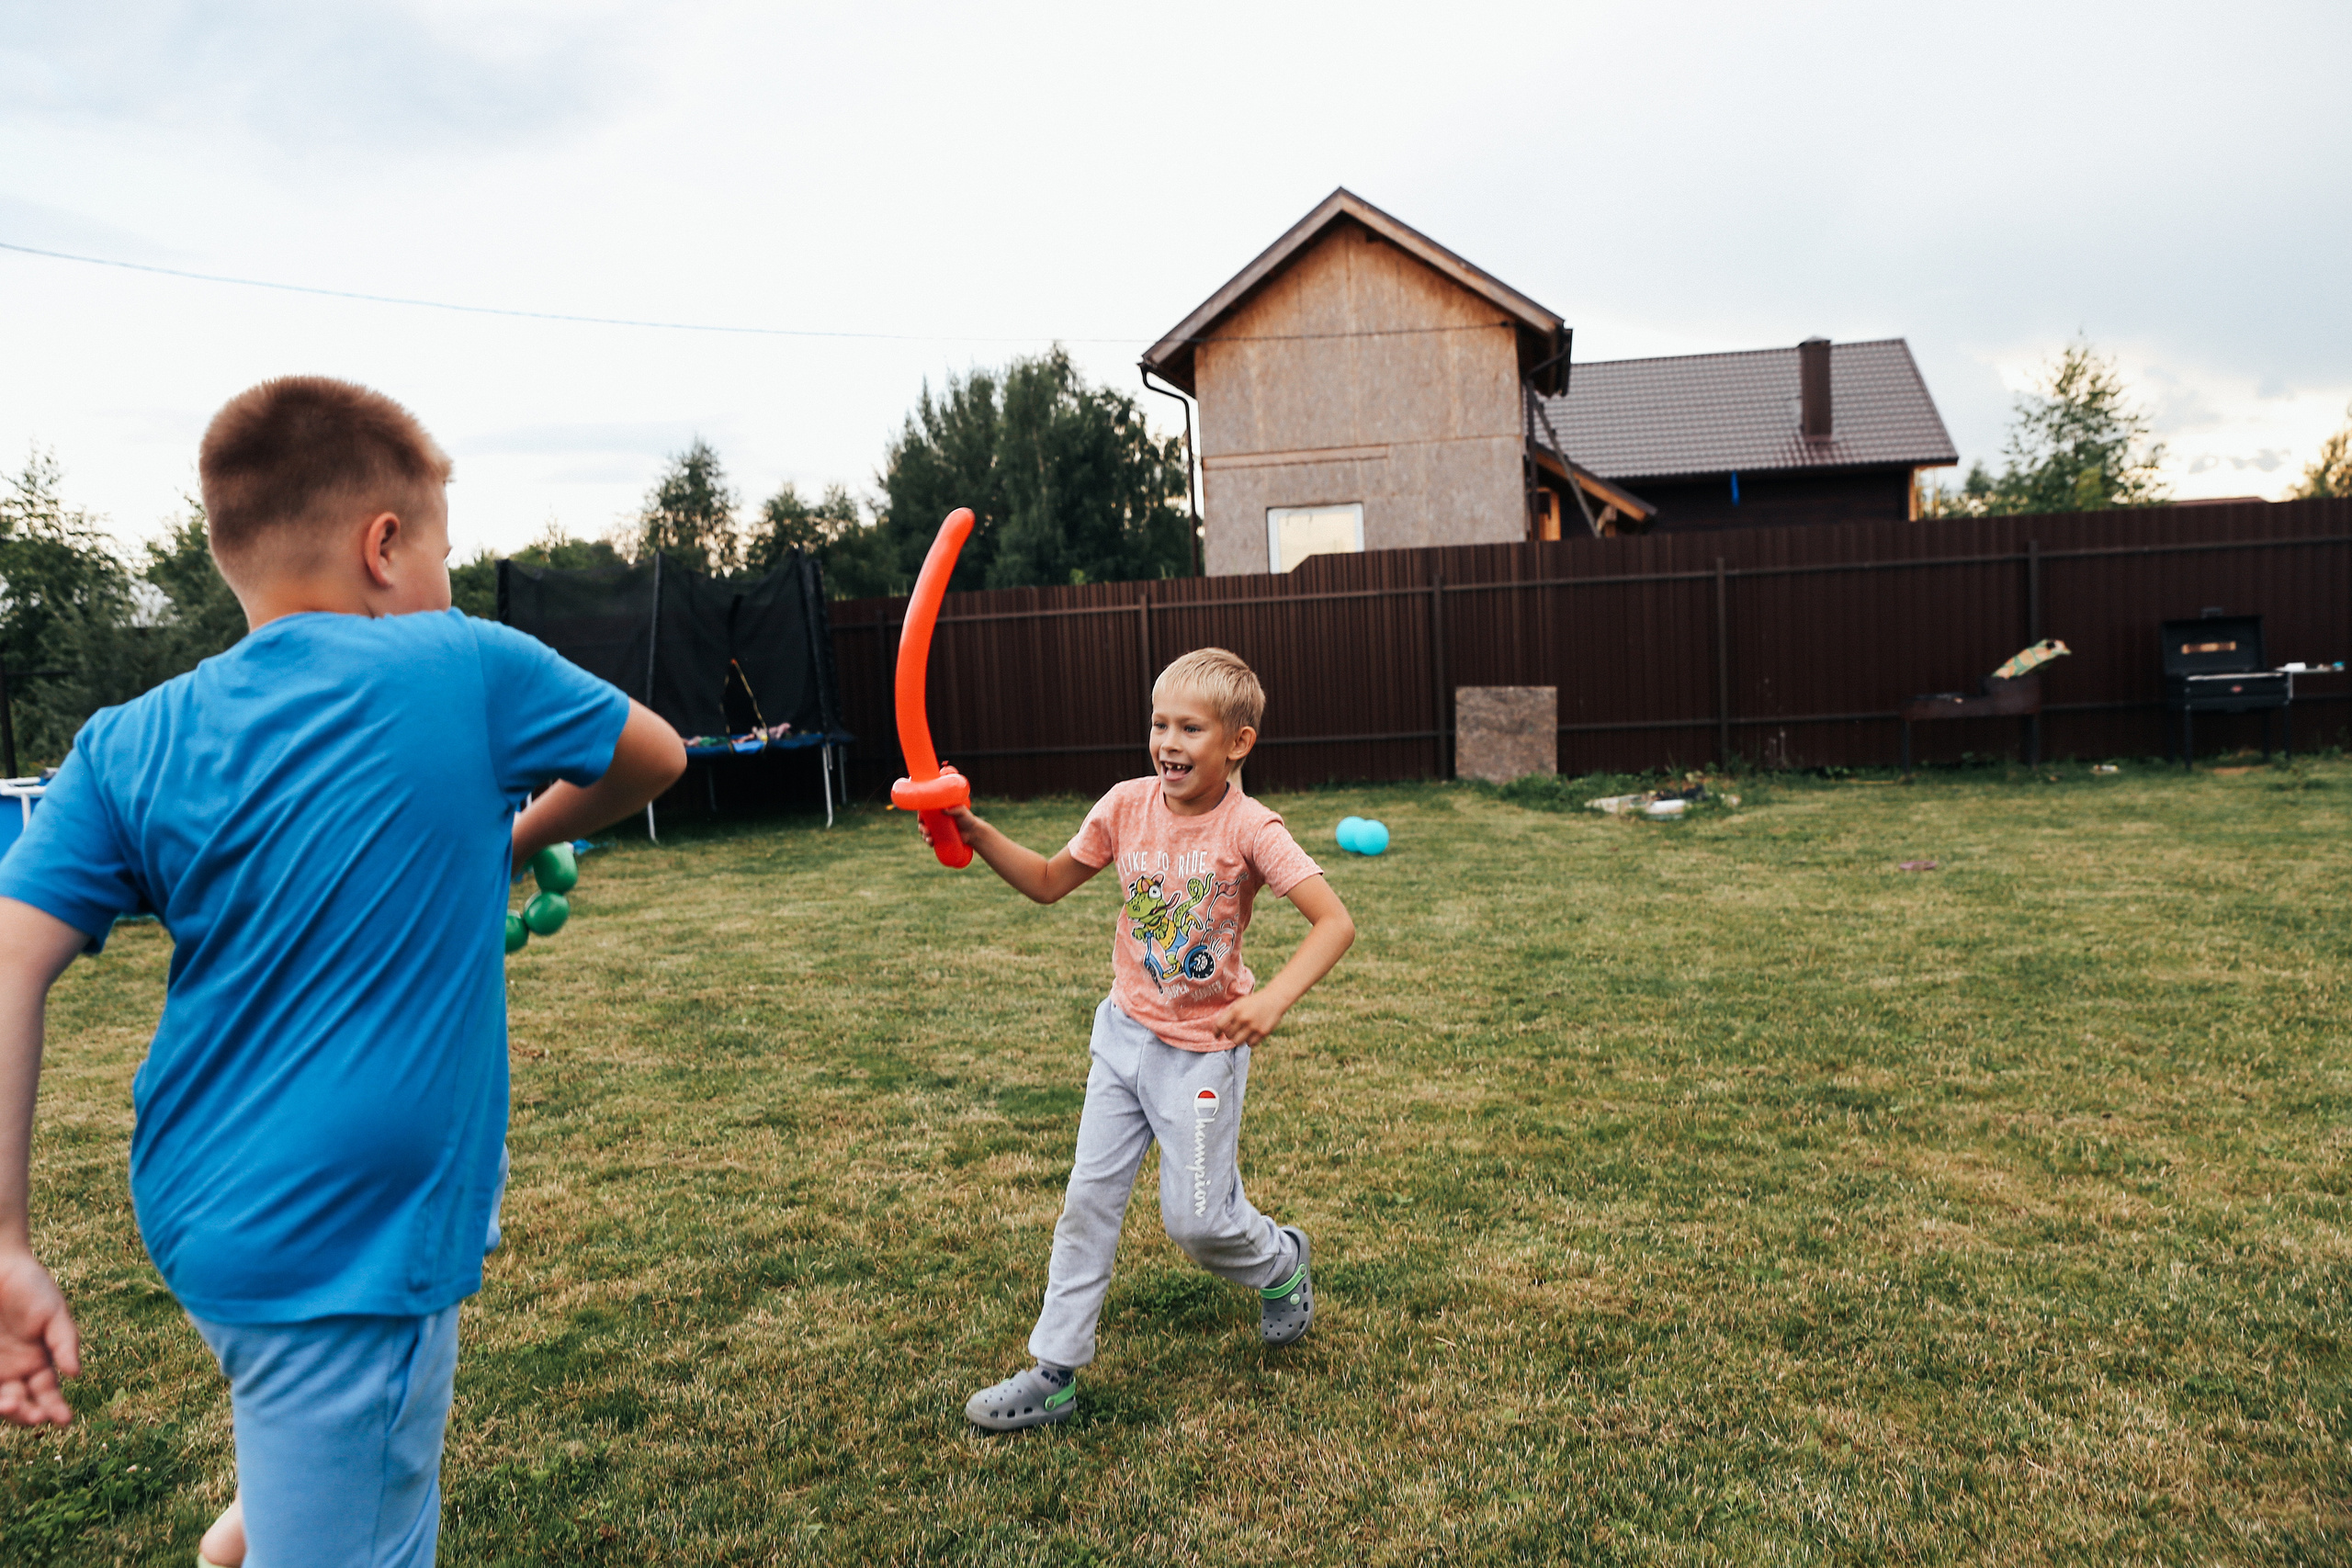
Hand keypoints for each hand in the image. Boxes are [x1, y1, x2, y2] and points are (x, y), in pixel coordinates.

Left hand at [0, 1250, 78, 1426]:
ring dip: (9, 1411)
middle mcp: (14, 1371)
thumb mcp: (54, 1312)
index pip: (47, 1394)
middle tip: (33, 1414)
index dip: (56, 1409)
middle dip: (28, 1415)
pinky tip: (1, 1400)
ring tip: (13, 1406)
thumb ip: (65, 1342)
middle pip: (22, 1405)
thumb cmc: (30, 1286)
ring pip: (0, 1401)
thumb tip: (76, 1374)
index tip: (64, 1419)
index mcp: (38, 1362)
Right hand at [920, 805, 984, 850]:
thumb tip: (944, 810)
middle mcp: (936, 821)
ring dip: (924, 836)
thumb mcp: (962, 811)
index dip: (920, 815)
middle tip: (926, 831)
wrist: (973, 832)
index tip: (920, 819)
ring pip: (926, 833)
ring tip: (929, 839)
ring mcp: (938, 830)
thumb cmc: (968, 819)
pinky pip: (932, 841)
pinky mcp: (941, 839)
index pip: (925, 813)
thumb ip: (955, 809)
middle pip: (923, 824)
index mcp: (938, 812)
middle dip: (921, 828)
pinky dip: (929, 842)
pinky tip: (930, 843)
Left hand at [1211, 990, 1288, 1047]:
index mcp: (1236, 1010)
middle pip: (1229, 1036)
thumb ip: (1231, 1014)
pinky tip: (1252, 1034)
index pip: (1219, 1025)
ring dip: (1239, 1039)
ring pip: (1238, 1042)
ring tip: (1242, 1034)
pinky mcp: (1263, 1033)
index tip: (1216, 1036)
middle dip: (1230, 1035)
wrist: (1275, 999)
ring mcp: (1253, 1027)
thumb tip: (1220, 1028)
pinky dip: (1249, 1041)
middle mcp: (1244, 1019)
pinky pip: (1250, 1044)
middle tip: (1234, 1032)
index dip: (1216, 1032)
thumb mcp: (1240, 1003)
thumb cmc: (1255, 1002)